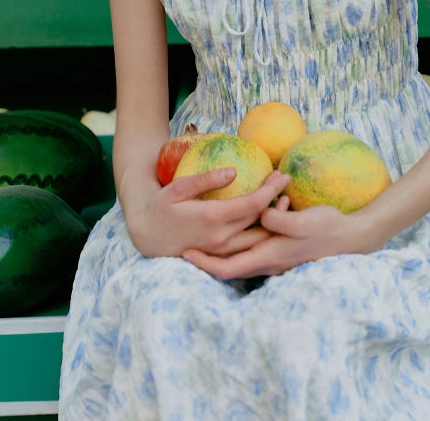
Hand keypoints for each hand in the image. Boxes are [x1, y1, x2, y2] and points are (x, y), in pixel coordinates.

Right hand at [122, 168, 291, 259]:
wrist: (146, 235)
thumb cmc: (161, 206)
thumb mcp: (178, 187)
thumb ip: (205, 179)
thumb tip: (233, 172)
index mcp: (212, 218)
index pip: (253, 205)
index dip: (271, 189)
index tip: (282, 175)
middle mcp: (221, 238)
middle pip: (260, 220)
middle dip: (276, 200)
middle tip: (283, 180)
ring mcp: (222, 250)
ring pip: (258, 238)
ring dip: (274, 220)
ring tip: (283, 200)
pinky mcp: (220, 257)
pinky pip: (249, 248)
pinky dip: (262, 234)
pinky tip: (269, 219)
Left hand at [182, 200, 368, 279]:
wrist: (351, 237)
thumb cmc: (328, 228)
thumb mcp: (303, 221)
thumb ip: (279, 220)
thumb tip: (261, 214)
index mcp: (269, 256)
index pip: (228, 269)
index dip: (205, 264)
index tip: (186, 252)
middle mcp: (268, 262)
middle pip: (228, 267)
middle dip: (206, 259)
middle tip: (184, 244)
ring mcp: (275, 258)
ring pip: (239, 258)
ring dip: (220, 251)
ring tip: (201, 236)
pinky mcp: (280, 250)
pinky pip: (252, 250)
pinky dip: (238, 242)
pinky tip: (234, 227)